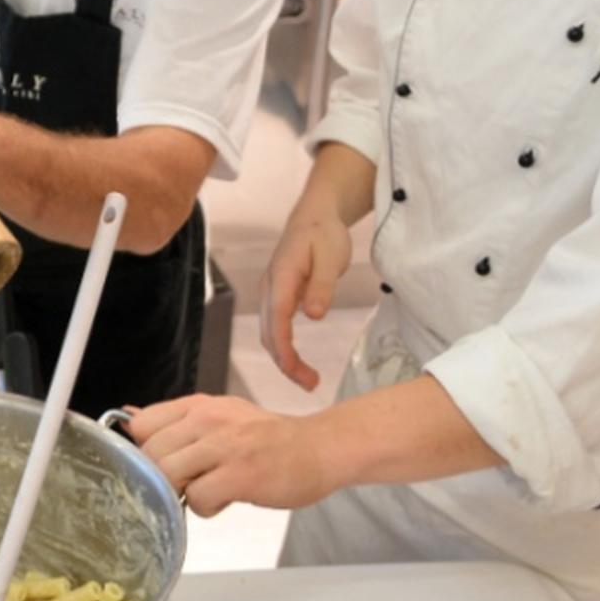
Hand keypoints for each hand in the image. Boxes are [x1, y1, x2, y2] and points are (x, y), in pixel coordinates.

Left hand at [127, 394, 337, 514]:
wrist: (319, 448)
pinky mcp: (241, 474)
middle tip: (190, 483)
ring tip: (208, 490)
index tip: (166, 463)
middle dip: (163, 478)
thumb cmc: (268, 438)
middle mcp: (208, 419)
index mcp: (199, 405)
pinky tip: (226, 499)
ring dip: (183, 493)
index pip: (142, 425)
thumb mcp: (220, 416)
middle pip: (151, 455)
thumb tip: (129, 420)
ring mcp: (225, 445)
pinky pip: (197, 498)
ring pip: (168, 475)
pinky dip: (207, 508)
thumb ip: (176, 421)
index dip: (146, 451)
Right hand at [259, 207, 351, 391]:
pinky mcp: (277, 297)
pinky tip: (298, 361)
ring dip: (283, 358)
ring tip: (308, 379)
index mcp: (282, 276)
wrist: (315, 215)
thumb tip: (314, 316)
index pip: (277, 319)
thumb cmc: (324, 234)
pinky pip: (274, 327)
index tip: (297, 372)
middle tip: (310, 384)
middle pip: (268, 332)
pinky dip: (283, 347)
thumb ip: (322, 286)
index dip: (284, 349)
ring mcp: (270, 292)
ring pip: (268, 333)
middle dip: (284, 362)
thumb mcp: (331, 256)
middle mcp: (269, 286)